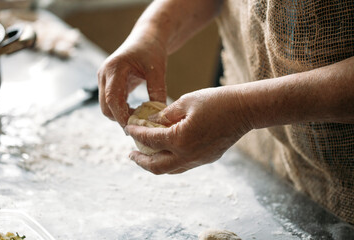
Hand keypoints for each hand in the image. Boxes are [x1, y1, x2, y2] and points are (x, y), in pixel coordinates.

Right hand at [97, 33, 167, 126]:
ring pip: (107, 106)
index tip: (134, 127)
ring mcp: (105, 79)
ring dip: (120, 115)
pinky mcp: (109, 83)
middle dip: (120, 118)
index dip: (121, 115)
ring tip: (140, 119)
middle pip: (105, 106)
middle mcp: (104, 74)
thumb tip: (159, 115)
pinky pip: (112, 102)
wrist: (147, 38)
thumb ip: (157, 91)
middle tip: (139, 126)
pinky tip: (136, 112)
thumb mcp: (157, 70)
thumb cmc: (152, 50)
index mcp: (114, 68)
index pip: (112, 98)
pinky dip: (122, 109)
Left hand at [125, 87, 252, 173]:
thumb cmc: (216, 101)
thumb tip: (151, 121)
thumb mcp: (186, 102)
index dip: (136, 134)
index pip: (150, 140)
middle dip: (140, 161)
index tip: (129, 128)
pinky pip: (183, 165)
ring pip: (170, 170)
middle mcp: (187, 154)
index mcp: (180, 139)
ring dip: (155, 164)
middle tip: (130, 154)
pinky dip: (170, 161)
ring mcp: (198, 159)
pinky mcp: (207, 159)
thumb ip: (166, 114)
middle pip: (156, 166)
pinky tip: (167, 152)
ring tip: (146, 156)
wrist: (245, 109)